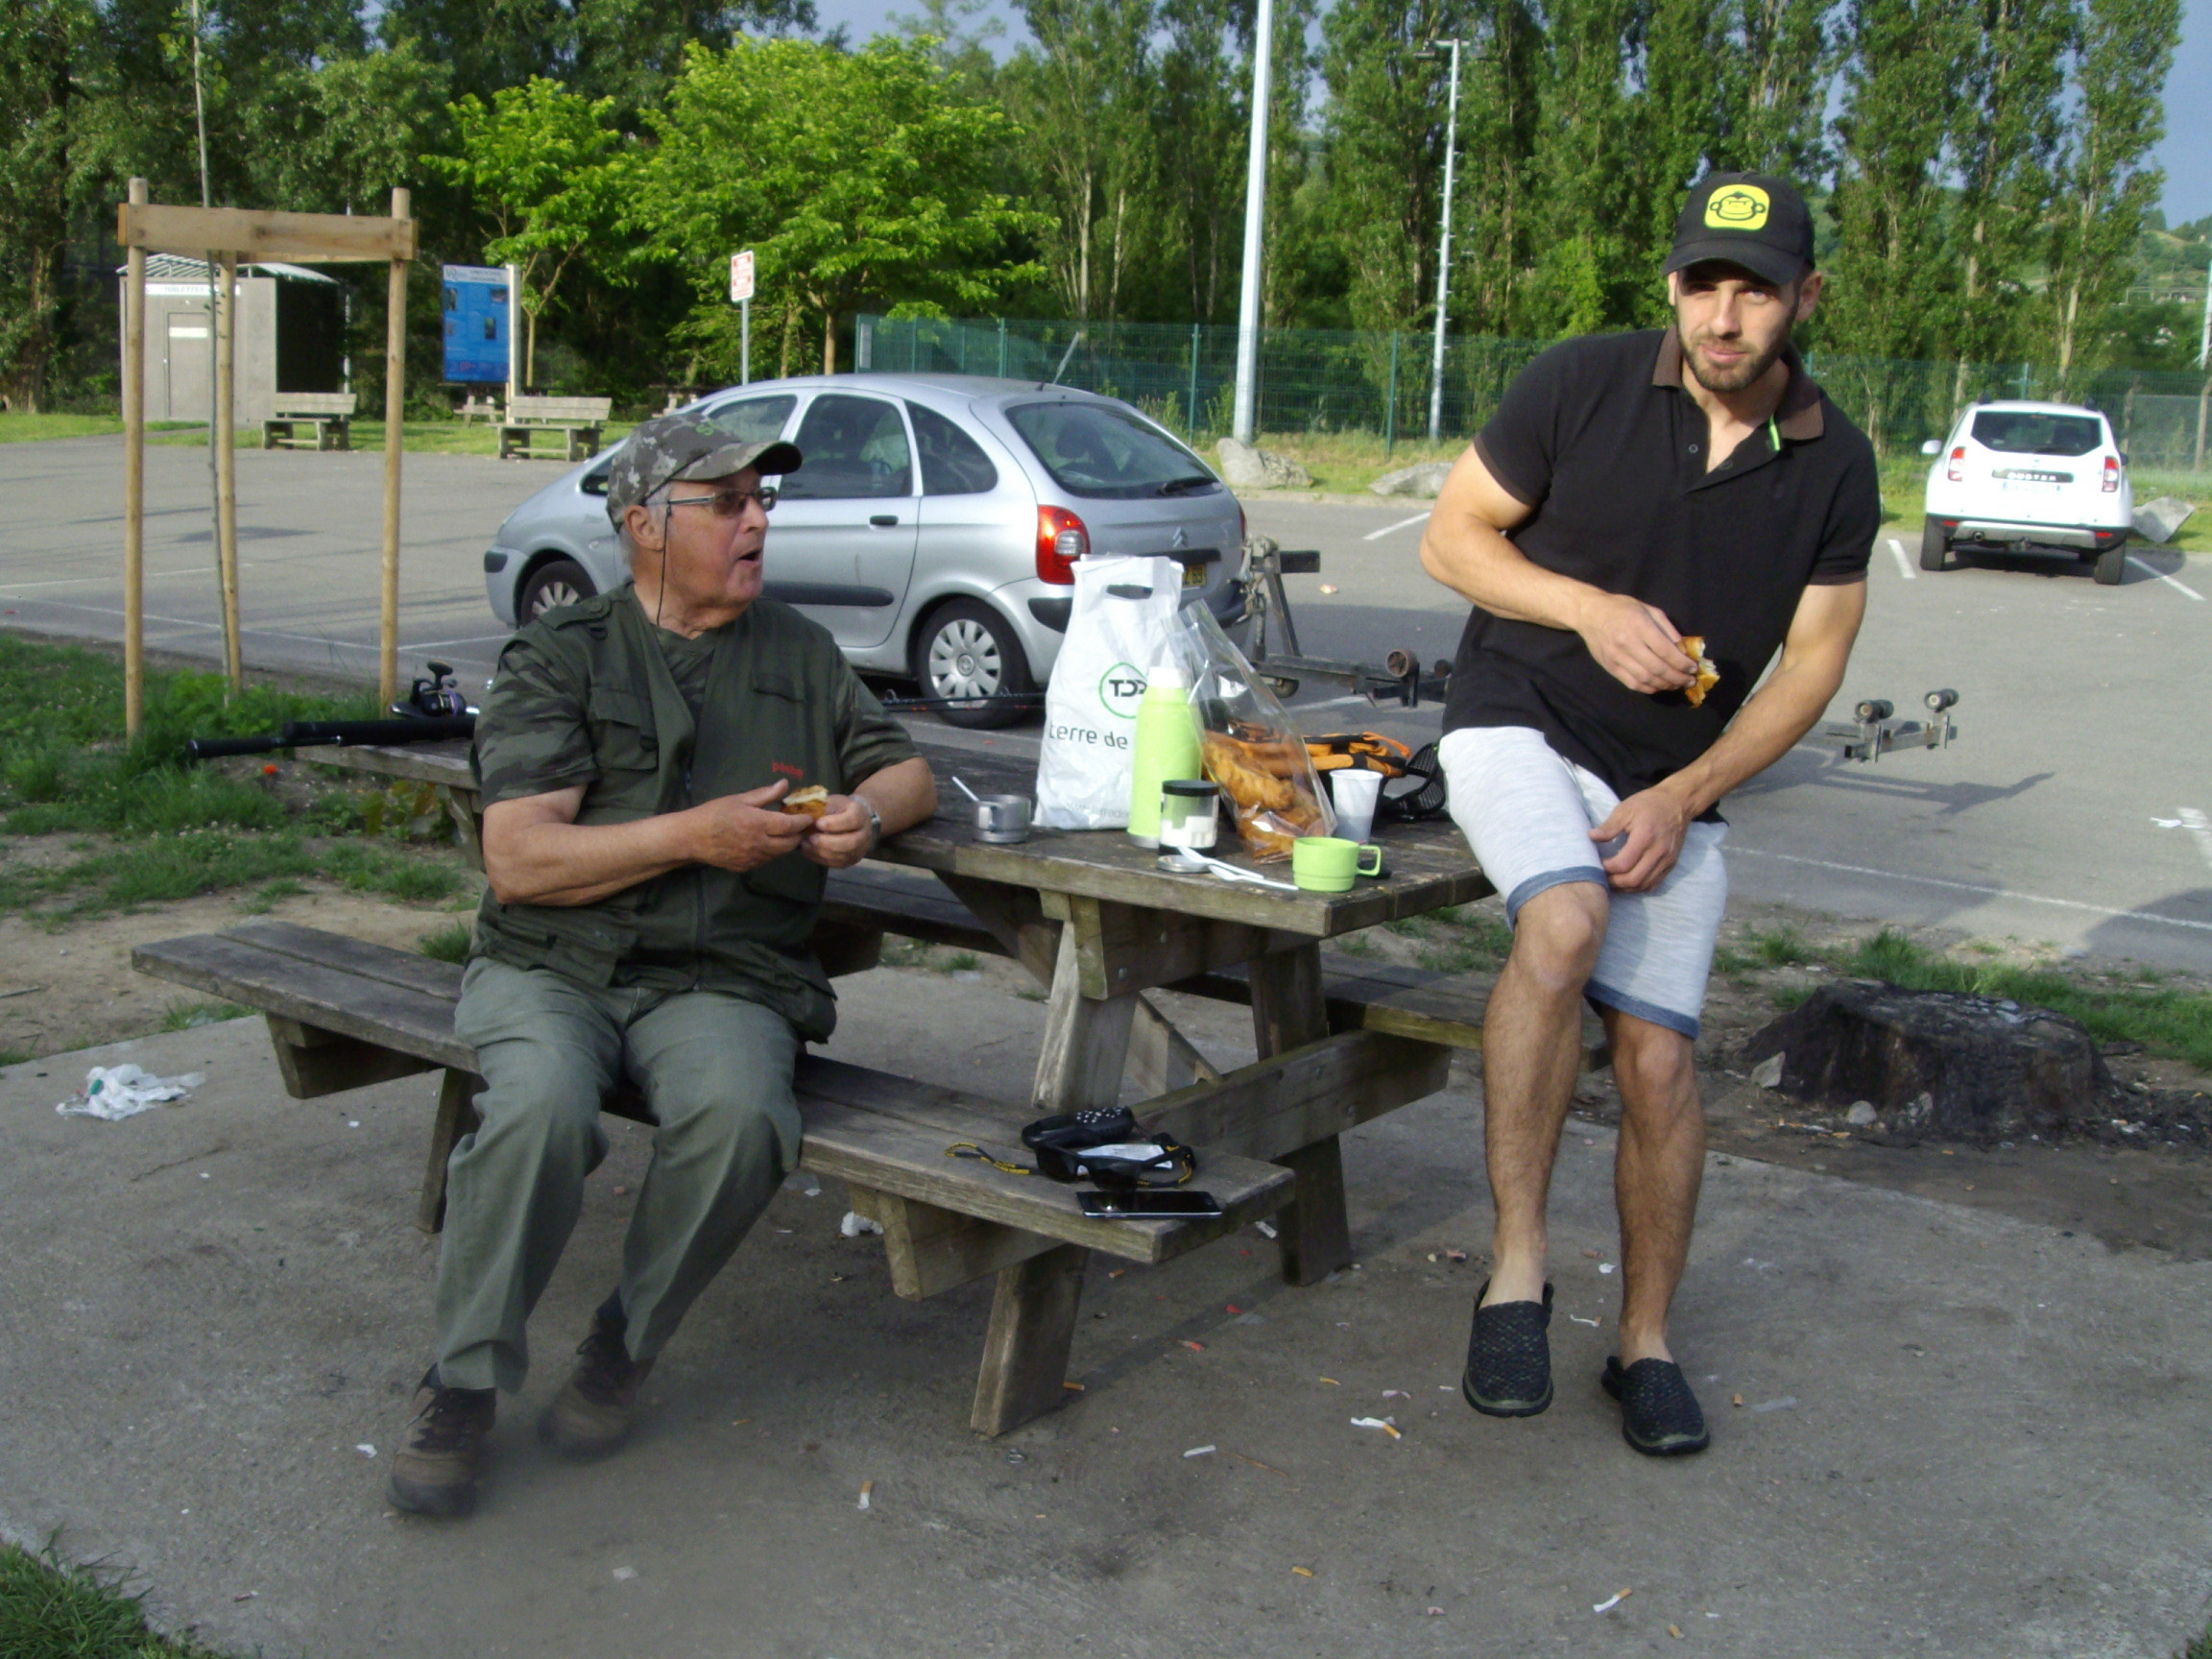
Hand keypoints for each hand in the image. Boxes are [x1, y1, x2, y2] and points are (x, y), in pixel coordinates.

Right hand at [687, 781, 809, 871]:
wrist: (692, 837)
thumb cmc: (715, 813)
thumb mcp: (740, 799)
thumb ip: (765, 794)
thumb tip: (785, 785)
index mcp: (759, 824)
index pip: (791, 825)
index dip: (803, 821)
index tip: (807, 817)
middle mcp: (759, 844)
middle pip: (790, 844)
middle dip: (797, 835)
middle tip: (797, 826)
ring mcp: (753, 859)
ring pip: (779, 854)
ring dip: (785, 844)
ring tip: (783, 834)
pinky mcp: (746, 867)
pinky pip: (766, 860)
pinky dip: (771, 852)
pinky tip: (766, 842)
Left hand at [800, 794, 876, 868]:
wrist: (855, 819)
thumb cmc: (840, 809)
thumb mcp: (832, 802)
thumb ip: (822, 809)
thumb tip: (805, 819)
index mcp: (860, 815)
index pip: (852, 821)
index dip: (835, 824)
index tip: (818, 823)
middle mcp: (864, 834)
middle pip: (850, 843)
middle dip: (828, 842)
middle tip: (811, 838)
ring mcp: (859, 850)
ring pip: (842, 856)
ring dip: (821, 852)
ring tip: (805, 845)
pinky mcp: (851, 860)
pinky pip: (836, 863)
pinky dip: (820, 859)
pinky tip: (808, 851)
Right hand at [1577, 593, 1695, 694]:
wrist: (1589, 613)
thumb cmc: (1621, 608)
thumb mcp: (1648, 609)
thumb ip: (1666, 627)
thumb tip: (1682, 647)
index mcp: (1639, 626)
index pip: (1665, 651)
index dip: (1682, 663)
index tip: (1693, 668)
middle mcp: (1627, 644)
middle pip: (1658, 668)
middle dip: (1678, 677)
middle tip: (1689, 681)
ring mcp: (1617, 658)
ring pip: (1646, 679)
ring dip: (1665, 685)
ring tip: (1677, 685)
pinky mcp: (1610, 667)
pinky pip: (1632, 683)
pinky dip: (1648, 688)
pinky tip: (1659, 686)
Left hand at [1589, 787, 1691, 891]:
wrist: (1678, 803)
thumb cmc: (1649, 804)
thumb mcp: (1626, 809)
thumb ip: (1609, 826)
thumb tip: (1591, 837)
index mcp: (1645, 837)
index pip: (1623, 864)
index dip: (1607, 868)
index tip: (1598, 862)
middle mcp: (1658, 852)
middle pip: (1633, 879)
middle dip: (1614, 882)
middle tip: (1602, 876)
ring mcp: (1667, 860)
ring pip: (1644, 885)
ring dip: (1625, 887)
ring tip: (1612, 880)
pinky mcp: (1671, 864)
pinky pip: (1654, 884)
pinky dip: (1639, 887)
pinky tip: (1627, 881)